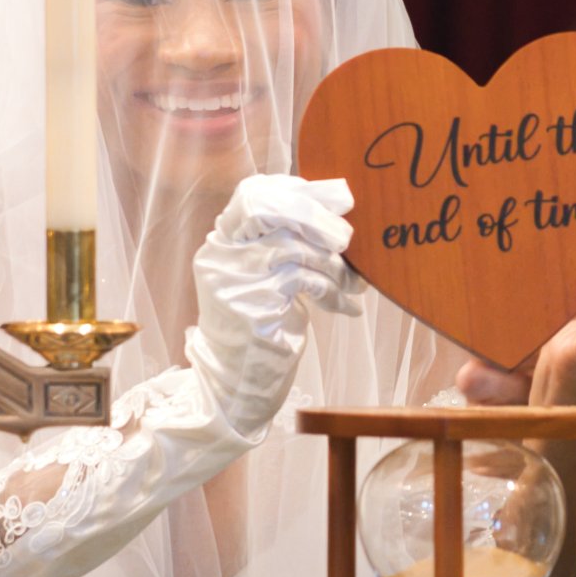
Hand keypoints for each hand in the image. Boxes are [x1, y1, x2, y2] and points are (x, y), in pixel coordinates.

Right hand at [190, 174, 363, 426]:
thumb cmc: (262, 328)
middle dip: (316, 215)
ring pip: (295, 247)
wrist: (238, 386)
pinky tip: (347, 307)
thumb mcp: (270, 278)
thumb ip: (288, 243)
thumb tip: (337, 206)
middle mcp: (221, 255)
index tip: (333, 201)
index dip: (295, 190)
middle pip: (269, 208)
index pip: (252, 194)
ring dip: (335, 266)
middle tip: (345, 237)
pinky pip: (305, 281)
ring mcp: (233, 279)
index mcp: (222, 243)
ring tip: (353, 284)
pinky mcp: (253, 305)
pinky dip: (333, 292)